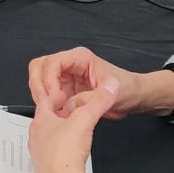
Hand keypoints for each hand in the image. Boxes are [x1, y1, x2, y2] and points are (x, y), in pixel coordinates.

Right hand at [28, 48, 171, 118]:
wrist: (134, 97)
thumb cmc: (127, 89)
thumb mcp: (111, 95)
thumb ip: (88, 100)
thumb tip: (68, 105)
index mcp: (80, 58)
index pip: (52, 62)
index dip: (49, 80)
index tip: (55, 96)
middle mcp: (70, 65)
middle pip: (40, 67)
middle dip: (39, 85)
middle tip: (45, 103)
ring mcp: (66, 77)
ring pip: (40, 80)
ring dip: (42, 95)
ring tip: (53, 110)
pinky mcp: (65, 90)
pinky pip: (47, 94)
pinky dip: (47, 104)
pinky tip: (58, 114)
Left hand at [28, 79, 112, 172]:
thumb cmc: (64, 155)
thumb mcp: (85, 120)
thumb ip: (99, 101)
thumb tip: (109, 87)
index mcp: (41, 122)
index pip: (45, 102)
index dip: (56, 95)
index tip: (62, 93)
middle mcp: (36, 139)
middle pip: (46, 122)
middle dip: (58, 115)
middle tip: (67, 111)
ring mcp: (40, 156)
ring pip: (48, 140)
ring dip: (59, 134)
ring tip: (71, 133)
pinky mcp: (46, 172)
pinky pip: (53, 157)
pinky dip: (61, 152)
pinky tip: (71, 155)